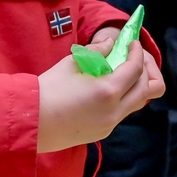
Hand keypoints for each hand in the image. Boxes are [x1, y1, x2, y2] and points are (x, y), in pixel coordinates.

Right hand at [37, 34, 164, 152]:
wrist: (30, 122)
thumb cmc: (48, 89)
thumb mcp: (72, 63)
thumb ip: (97, 51)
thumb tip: (111, 44)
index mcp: (108, 91)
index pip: (135, 70)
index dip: (136, 53)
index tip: (132, 43)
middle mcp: (114, 111)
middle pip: (146, 89)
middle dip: (144, 70)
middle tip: (132, 58)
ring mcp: (109, 125)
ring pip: (137, 103)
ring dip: (135, 86)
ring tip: (121, 73)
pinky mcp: (102, 133)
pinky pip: (122, 113)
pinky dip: (122, 98)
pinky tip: (107, 88)